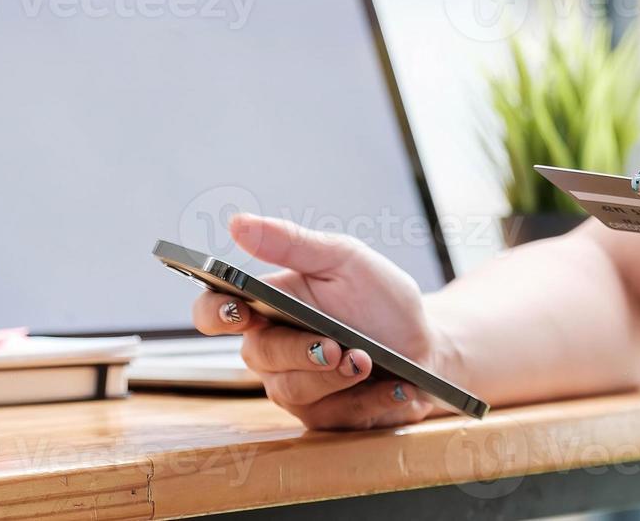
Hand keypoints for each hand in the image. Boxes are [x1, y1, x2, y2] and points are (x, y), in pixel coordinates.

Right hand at [190, 213, 444, 429]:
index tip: (238, 309)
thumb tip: (237, 223)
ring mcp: (294, 386)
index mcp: (266, 305)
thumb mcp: (344, 259)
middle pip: (257, 355)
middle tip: (333, 345)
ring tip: (367, 360)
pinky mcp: (322, 416)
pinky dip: (368, 400)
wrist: (425, 344)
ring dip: (334, 377)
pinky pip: (331, 416)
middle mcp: (272, 348)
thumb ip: (291, 243)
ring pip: (292, 390)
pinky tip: (394, 386)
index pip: (215, 311)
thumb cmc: (379, 298)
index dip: (215, 312)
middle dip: (297, 350)